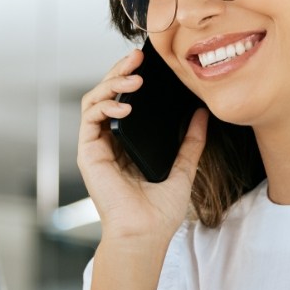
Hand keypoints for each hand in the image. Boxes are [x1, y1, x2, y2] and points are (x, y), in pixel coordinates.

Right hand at [76, 47, 209, 245]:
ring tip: (134, 78)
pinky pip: (89, 117)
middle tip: (137, 56)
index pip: (126, 100)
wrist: (145, 233)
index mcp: (128, 143)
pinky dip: (105, 104)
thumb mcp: (184, 168)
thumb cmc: (160, 211)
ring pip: (95, 99)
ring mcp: (97, 145)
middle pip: (108, 93)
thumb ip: (191, 141)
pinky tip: (125, 105)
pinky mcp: (87, 152)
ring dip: (111, 82)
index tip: (149, 63)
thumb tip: (201, 113)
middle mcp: (110, 141)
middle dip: (120, 71)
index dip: (133, 78)